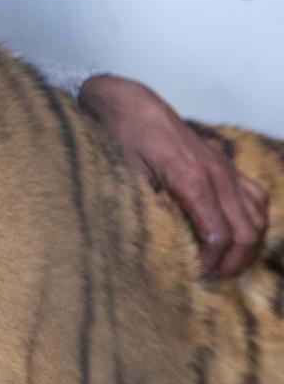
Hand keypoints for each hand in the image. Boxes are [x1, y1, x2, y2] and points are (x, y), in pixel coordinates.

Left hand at [79, 74, 268, 278]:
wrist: (132, 105)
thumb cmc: (125, 138)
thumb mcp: (127, 175)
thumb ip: (148, 206)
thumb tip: (166, 240)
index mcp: (192, 180)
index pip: (219, 234)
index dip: (213, 262)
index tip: (198, 276)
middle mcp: (217, 176)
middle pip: (246, 232)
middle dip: (233, 262)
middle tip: (211, 278)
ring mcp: (225, 170)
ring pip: (258, 218)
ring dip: (247, 246)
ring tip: (224, 263)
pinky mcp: (226, 166)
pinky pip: (256, 198)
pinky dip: (254, 221)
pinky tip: (236, 235)